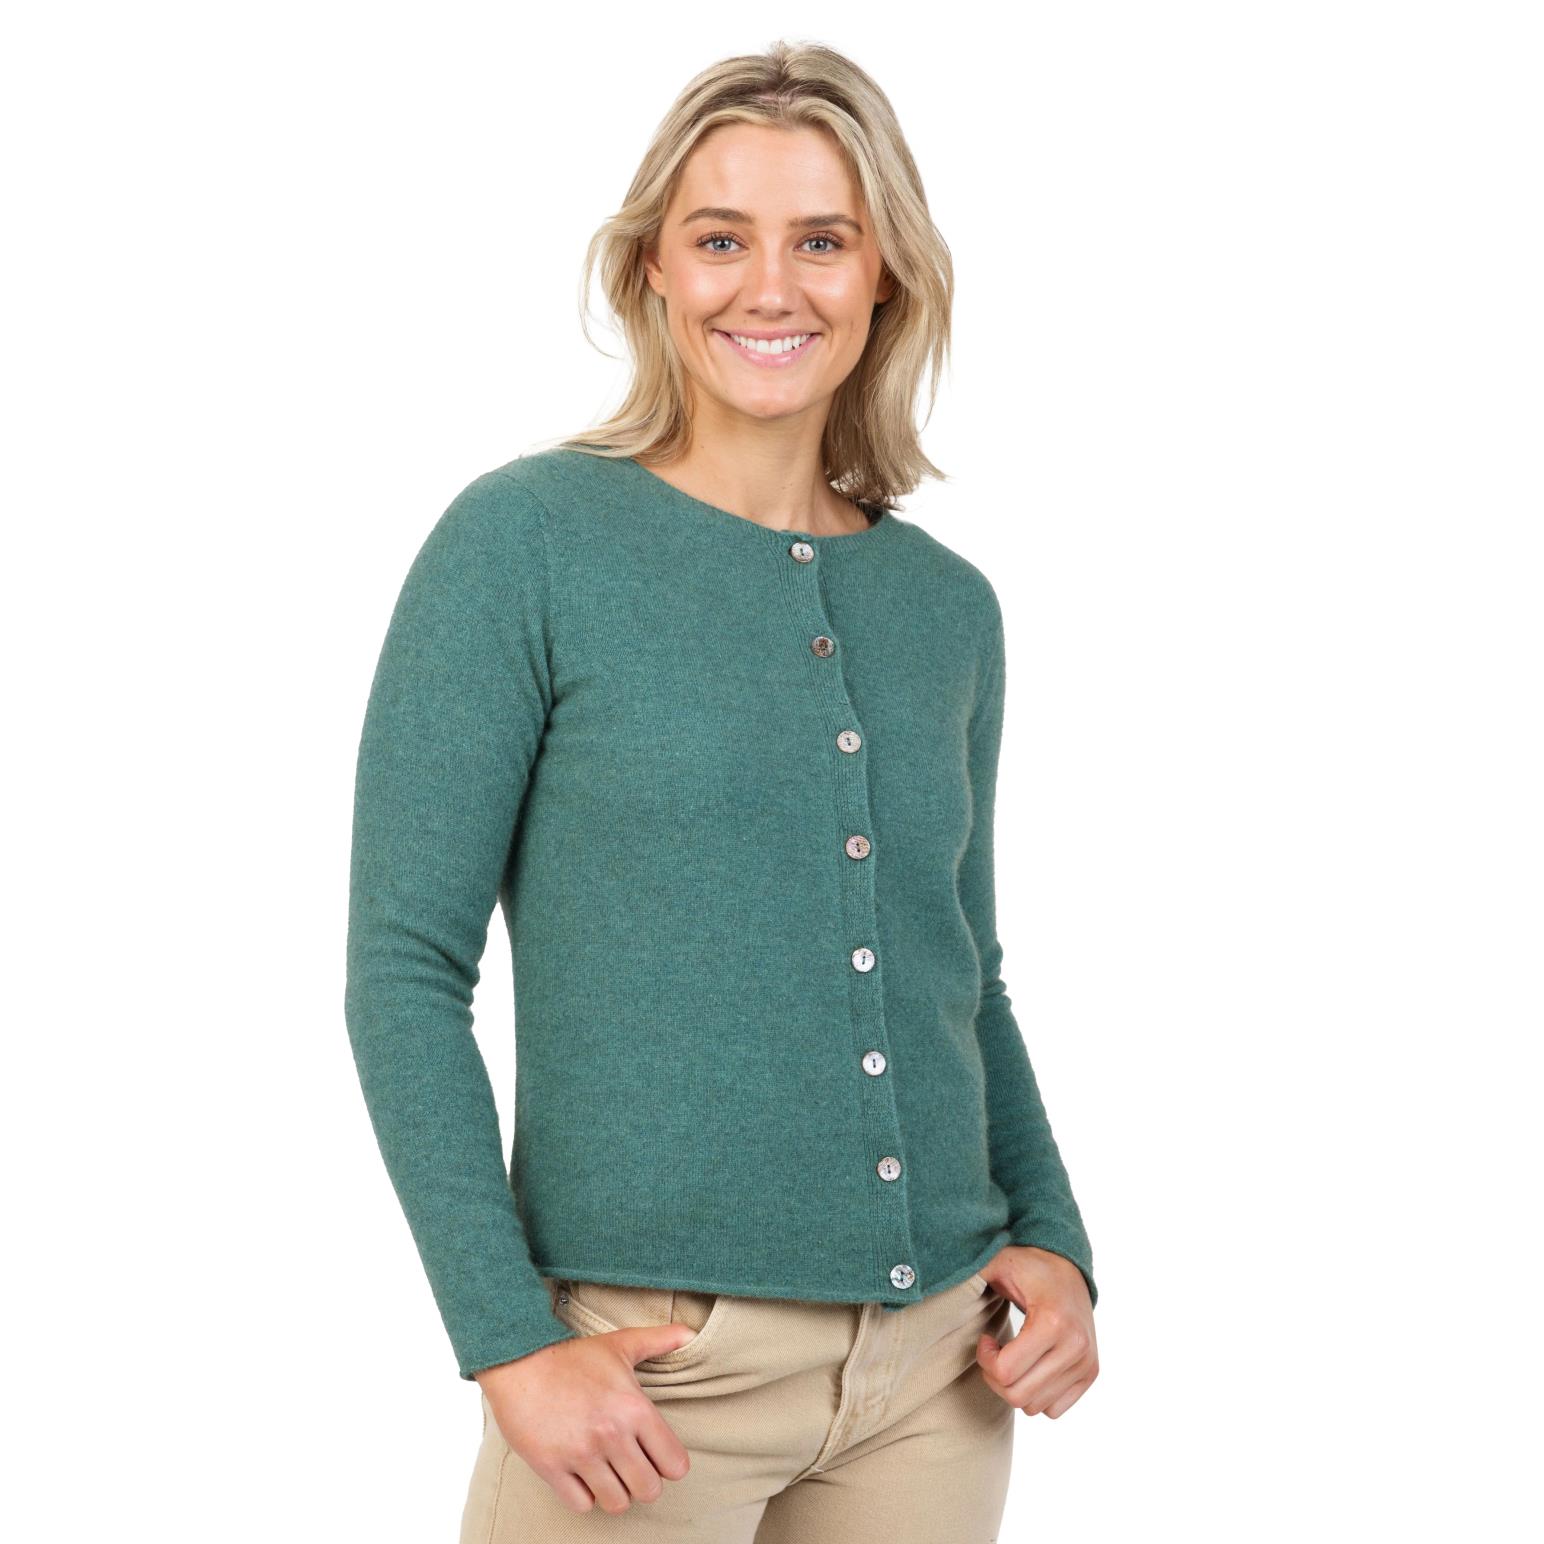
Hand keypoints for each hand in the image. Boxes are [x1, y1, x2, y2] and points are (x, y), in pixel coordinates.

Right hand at [473, 1318, 700, 1513]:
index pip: (675, 1465)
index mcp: (635, 1408)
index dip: (668, 1464)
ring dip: (614, 1491)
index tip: (655, 1455)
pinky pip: (581, 1504)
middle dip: (642, 1481)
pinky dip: (584, 1495)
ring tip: (607, 1472)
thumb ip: (658, 1341)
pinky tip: (581, 1474)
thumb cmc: (572, 1356)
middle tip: (630, 1466)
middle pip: (648, 1490)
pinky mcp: (551, 1467)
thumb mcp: (619, 1344)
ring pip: (617, 1503)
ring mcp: (581, 1453)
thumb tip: (690, 1333)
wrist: (519, 1360)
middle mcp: (612, 1434)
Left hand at [975, 1245, 1098, 1417]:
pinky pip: (1053, 1410)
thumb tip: (930, 1274)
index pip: (1006, 1372)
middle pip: (1018, 1396)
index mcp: (1053, 1322)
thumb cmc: (1028, 1266)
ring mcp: (1086, 1363)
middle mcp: (1076, 1347)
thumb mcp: (997, 1261)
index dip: (985, 1359)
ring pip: (1034, 1407)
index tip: (986, 1339)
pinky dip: (1036, 1394)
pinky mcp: (1090, 1373)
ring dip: (1015, 1386)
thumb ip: (970, 1270)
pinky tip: (1031, 1367)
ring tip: (1013, 1357)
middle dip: (996, 1377)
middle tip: (994, 1352)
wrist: (1069, 1268)